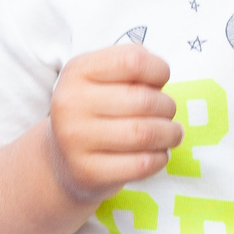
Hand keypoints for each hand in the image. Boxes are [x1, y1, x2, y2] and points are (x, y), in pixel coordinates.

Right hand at [45, 45, 183, 203]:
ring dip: (170, 134)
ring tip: (171, 134)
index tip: (160, 82)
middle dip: (168, 107)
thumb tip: (161, 73)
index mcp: (76, 72)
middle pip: (143, 100)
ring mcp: (75, 140)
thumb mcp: (101, 79)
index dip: (159, 69)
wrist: (62, 159)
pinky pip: (142, 164)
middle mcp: (70, 103)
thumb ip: (131, 69)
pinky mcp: (88, 172)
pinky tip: (157, 154)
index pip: (132, 61)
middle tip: (168, 113)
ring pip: (145, 134)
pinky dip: (160, 158)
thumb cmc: (94, 111)